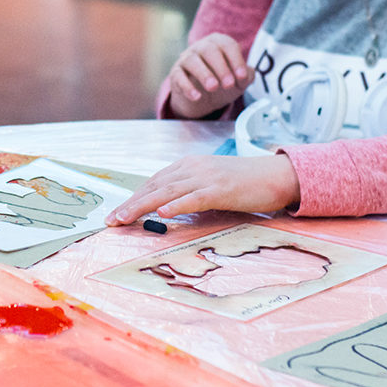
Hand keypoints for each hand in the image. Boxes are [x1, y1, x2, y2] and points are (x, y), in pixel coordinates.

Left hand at [107, 154, 299, 224]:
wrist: (276, 175)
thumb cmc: (244, 183)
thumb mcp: (210, 184)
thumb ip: (188, 193)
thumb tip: (165, 210)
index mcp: (188, 166)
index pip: (153, 182)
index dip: (132, 197)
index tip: (116, 213)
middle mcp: (193, 168)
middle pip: (154, 186)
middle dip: (130, 204)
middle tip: (110, 220)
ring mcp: (206, 177)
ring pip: (167, 191)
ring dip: (142, 205)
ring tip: (124, 218)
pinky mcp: (222, 189)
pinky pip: (195, 197)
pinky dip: (177, 204)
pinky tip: (163, 213)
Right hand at [166, 33, 254, 118]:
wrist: (203, 98)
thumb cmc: (223, 81)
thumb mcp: (238, 80)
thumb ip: (247, 76)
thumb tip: (246, 76)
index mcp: (218, 43)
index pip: (227, 45)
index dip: (236, 60)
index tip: (242, 76)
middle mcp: (201, 47)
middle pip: (209, 50)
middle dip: (221, 67)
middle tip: (228, 85)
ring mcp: (186, 59)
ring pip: (192, 60)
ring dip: (204, 74)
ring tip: (213, 87)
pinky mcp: (176, 73)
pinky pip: (179, 76)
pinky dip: (187, 86)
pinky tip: (197, 96)